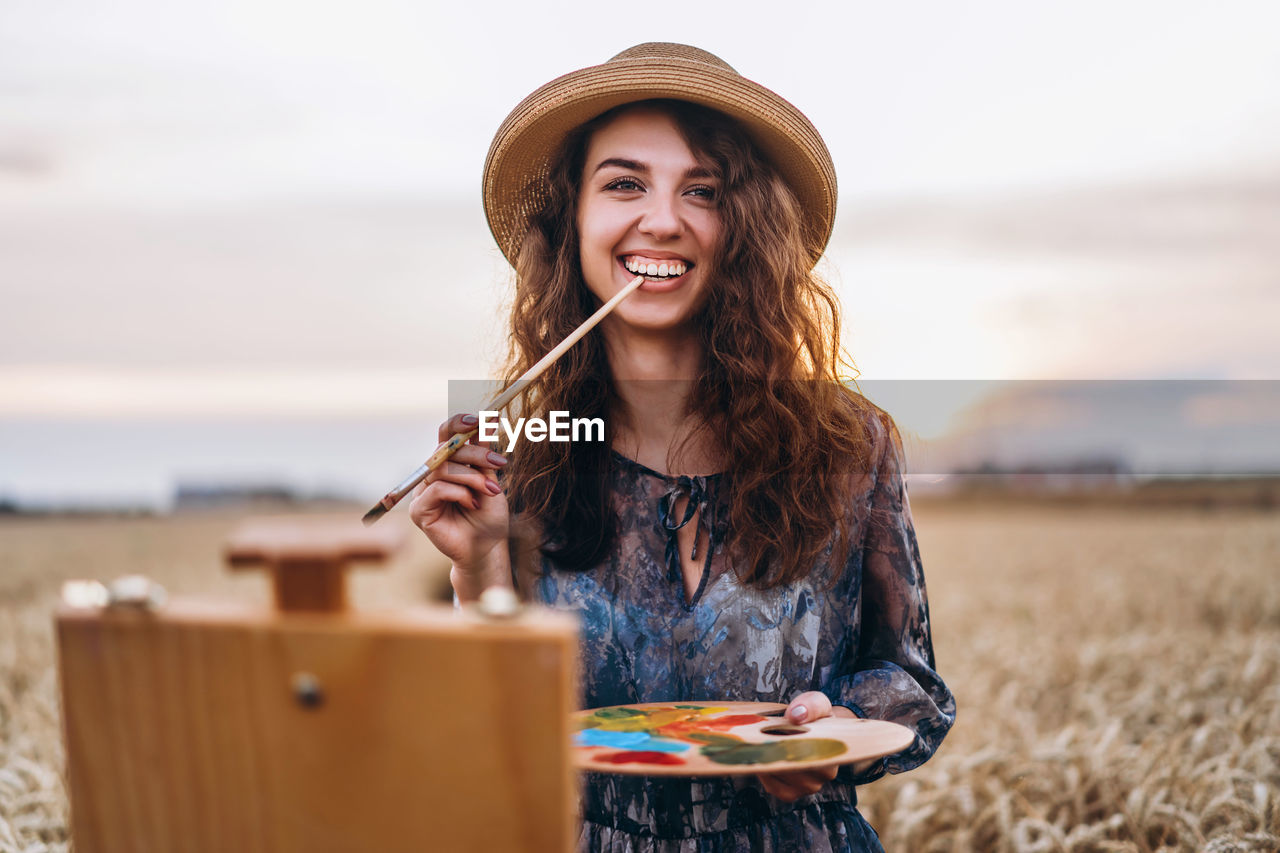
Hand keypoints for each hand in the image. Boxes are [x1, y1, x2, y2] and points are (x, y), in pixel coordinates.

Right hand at [408, 414, 510, 583]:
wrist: (486, 549)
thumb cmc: (488, 516)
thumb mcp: (490, 480)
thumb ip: (484, 455)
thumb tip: (486, 422)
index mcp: (449, 463)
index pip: (446, 434)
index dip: (459, 423)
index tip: (481, 419)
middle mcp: (432, 475)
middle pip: (445, 449)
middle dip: (476, 453)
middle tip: (500, 463)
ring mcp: (422, 492)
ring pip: (442, 469)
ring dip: (472, 477)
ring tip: (490, 492)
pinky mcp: (419, 510)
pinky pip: (437, 490)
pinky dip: (459, 493)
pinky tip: (473, 504)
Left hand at [756, 691, 853, 802]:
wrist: (809, 730)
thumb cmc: (814, 716)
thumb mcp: (816, 702)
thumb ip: (810, 706)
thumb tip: (796, 715)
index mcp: (834, 752)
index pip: (810, 752)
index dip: (790, 741)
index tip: (777, 728)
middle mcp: (825, 775)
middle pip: (793, 766)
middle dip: (775, 749)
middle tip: (761, 735)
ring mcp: (808, 787)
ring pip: (782, 776)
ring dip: (768, 759)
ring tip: (761, 743)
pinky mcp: (791, 794)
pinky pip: (773, 787)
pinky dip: (764, 772)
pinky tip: (763, 757)